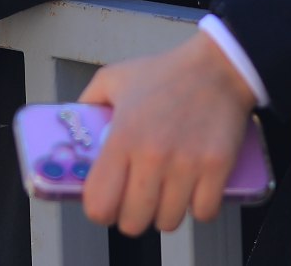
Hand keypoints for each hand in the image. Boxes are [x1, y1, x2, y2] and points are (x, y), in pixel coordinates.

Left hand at [79, 33, 256, 234]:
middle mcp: (152, 156)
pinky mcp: (217, 168)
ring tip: (167, 192)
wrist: (217, 66)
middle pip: (133, 223)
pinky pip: (203, 213)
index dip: (100, 211)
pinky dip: (198, 207)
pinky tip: (193, 190)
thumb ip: (87, 103)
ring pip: (168, 223)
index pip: (99, 204)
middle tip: (139, 199)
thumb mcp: (114, 78)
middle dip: (132, 216)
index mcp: (122, 137)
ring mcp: (187, 164)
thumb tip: (73, 128)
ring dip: (165, 212)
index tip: (108, 203)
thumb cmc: (166, 73)